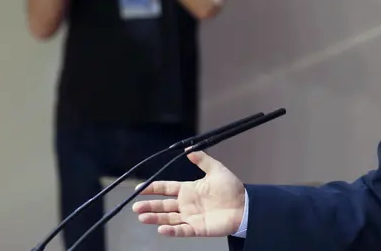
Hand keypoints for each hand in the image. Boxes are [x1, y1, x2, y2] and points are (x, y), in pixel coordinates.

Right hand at [132, 150, 246, 236]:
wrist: (245, 205)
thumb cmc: (232, 188)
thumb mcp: (216, 169)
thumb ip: (202, 160)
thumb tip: (189, 148)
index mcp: (189, 190)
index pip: (166, 189)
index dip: (153, 189)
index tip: (139, 189)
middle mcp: (187, 204)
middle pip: (163, 205)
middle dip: (149, 206)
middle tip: (136, 206)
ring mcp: (191, 217)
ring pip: (168, 218)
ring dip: (155, 218)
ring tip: (142, 217)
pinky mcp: (197, 228)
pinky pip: (182, 231)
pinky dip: (171, 231)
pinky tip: (161, 228)